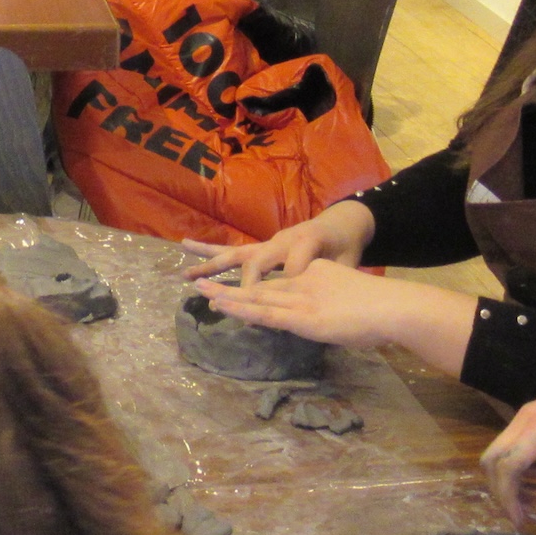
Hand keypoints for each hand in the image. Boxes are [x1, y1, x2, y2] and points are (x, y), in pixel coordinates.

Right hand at [180, 203, 374, 284]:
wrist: (345, 222)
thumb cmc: (347, 246)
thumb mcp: (348, 262)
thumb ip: (334, 276)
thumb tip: (320, 295)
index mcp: (307, 242)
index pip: (291, 267)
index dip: (283, 288)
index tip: (273, 312)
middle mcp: (283, 239)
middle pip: (256, 261)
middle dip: (242, 283)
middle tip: (224, 298)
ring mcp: (270, 241)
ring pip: (237, 254)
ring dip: (211, 264)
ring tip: (186, 274)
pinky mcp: (264, 246)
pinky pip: (235, 250)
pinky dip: (211, 252)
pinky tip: (187, 248)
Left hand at [194, 256, 431, 351]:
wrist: (395, 308)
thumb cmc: (385, 311)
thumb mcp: (352, 300)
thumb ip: (336, 307)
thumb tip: (332, 319)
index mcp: (317, 275)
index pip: (282, 282)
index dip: (256, 285)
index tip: (237, 288)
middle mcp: (304, 282)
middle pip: (262, 284)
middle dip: (231, 285)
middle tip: (201, 281)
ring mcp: (301, 299)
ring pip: (257, 296)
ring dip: (227, 294)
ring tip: (199, 289)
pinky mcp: (301, 317)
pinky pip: (265, 313)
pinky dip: (241, 309)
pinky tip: (222, 306)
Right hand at [480, 359, 535, 526]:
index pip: (506, 467)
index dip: (508, 498)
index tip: (522, 524)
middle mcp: (524, 419)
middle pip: (493, 458)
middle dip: (500, 489)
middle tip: (520, 515)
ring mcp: (528, 414)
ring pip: (500, 450)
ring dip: (506, 478)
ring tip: (529, 503)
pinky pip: (512, 443)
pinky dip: (515, 466)